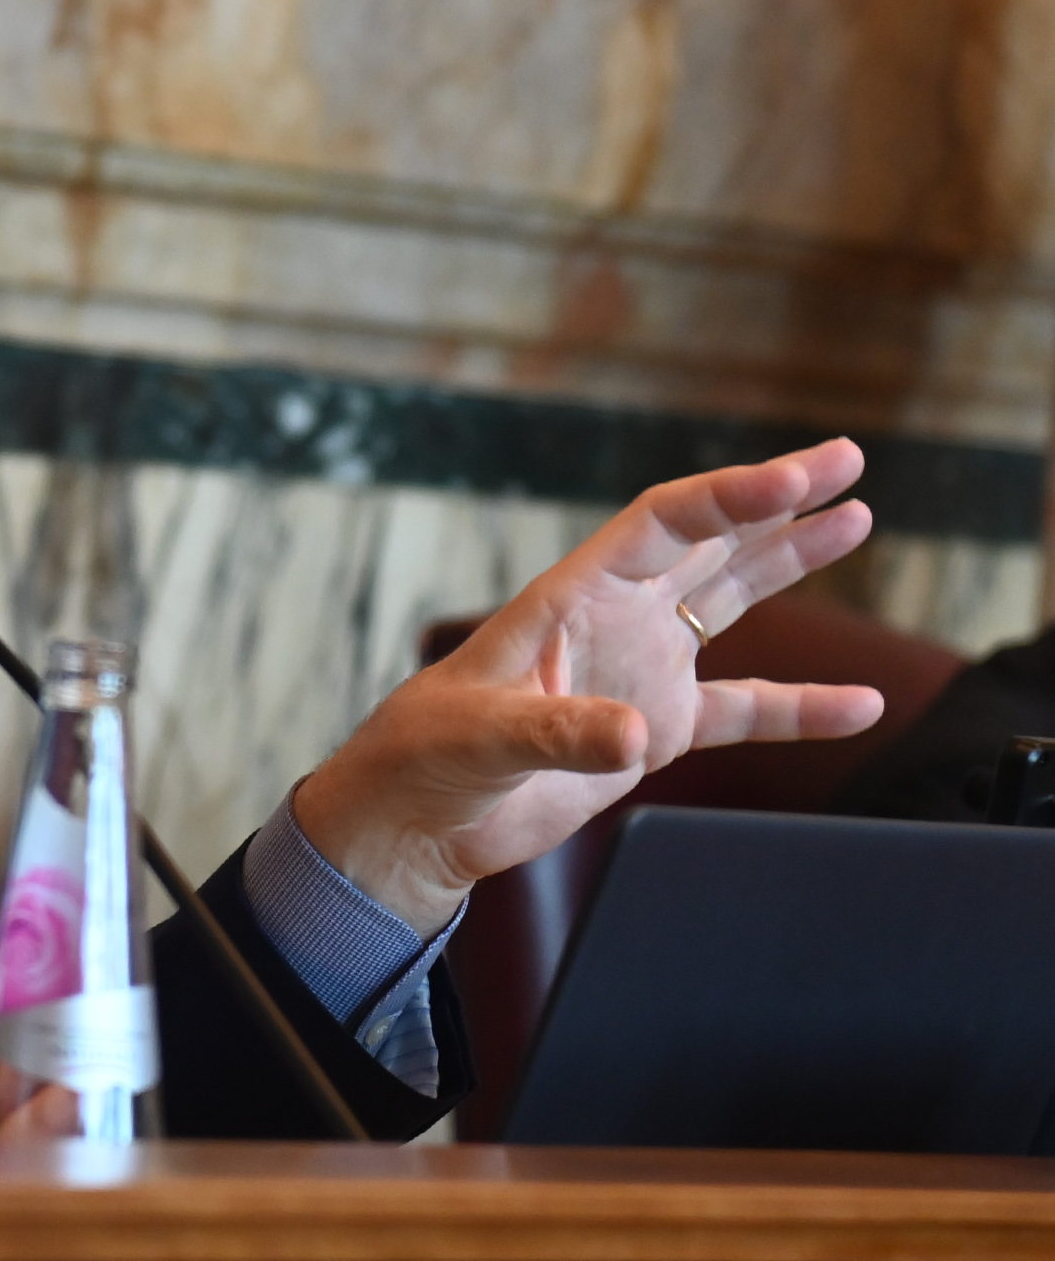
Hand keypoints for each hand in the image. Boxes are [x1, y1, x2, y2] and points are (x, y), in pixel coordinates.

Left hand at [296, 439, 882, 932]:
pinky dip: (801, 708)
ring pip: (730, 600)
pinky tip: (861, 704)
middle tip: (848, 459)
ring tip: (857, 518)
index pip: (661, 525)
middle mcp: (613, 621)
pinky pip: (743, 710)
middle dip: (778, 500)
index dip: (729, 497)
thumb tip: (638, 736)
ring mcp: (637, 671)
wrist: (416, 818)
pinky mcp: (653, 730)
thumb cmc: (425, 755)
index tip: (795, 479)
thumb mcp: (485, 734)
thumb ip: (561, 731)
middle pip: (708, 541)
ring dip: (790, 562)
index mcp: (570, 598)